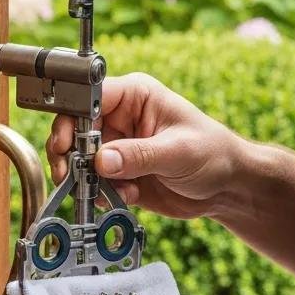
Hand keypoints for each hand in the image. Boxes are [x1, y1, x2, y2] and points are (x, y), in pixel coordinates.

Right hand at [46, 72, 241, 219]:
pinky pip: (94, 183)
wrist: (227, 188)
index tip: (66, 142)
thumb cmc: (214, 153)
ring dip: (84, 178)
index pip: (90, 97)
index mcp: (134, 96)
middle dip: (69, 153)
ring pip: (79, 159)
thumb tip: (101, 161)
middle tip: (69, 173)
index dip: (72, 117)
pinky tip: (127, 197)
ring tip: (104, 192)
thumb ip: (139, 155)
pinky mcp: (118, 173)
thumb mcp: (178, 151)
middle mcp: (120, 118)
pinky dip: (102, 194)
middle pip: (74, 128)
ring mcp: (117, 147)